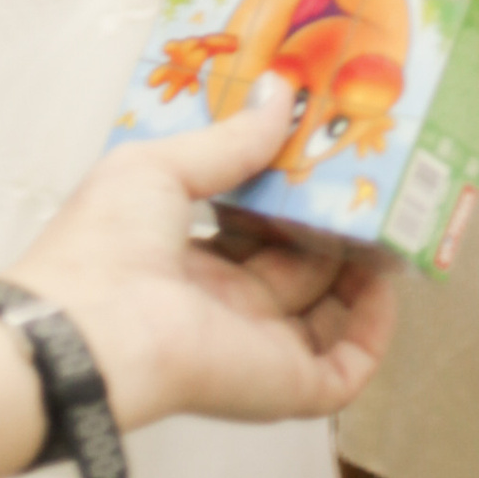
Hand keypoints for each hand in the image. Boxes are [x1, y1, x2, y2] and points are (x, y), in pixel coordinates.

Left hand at [12, 84, 396, 431]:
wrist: (94, 331)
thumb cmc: (108, 243)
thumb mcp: (160, 166)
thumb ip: (228, 139)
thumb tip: (281, 92)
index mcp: (183, 263)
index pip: (245, 233)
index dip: (282, 199)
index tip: (316, 160)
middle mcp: (221, 309)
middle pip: (292, 268)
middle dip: (328, 228)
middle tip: (365, 184)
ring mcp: (255, 350)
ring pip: (325, 316)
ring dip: (359, 275)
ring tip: (384, 223)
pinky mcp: (282, 385)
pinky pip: (345, 370)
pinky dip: (373, 332)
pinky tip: (384, 284)